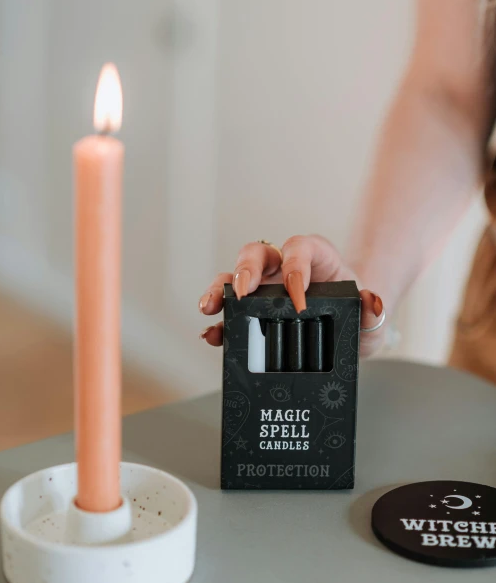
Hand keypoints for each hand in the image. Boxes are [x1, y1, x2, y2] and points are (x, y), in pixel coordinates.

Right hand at [198, 235, 384, 356]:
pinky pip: (230, 310)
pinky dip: (219, 321)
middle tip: (240, 293)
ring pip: (234, 277)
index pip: (300, 248)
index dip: (295, 266)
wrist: (350, 328)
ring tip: (209, 309)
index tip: (297, 298)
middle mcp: (284, 266)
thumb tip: (372, 303)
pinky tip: (212, 334)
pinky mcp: (253, 310)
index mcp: (315, 258)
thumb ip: (373, 307)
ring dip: (219, 291)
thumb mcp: (371, 313)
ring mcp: (265, 287)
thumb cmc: (358, 313)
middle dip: (245, 270)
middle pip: (257, 253)